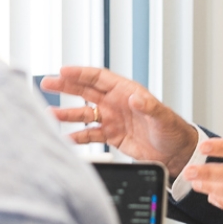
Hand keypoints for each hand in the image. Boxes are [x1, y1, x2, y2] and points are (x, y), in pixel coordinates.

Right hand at [42, 66, 199, 175]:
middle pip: (85, 91)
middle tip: (47, 83)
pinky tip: (65, 138)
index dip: (80, 73)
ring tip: (49, 115)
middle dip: (65, 87)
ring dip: (67, 114)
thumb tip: (135, 97)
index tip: (63, 71)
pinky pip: (90, 135)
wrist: (175, 152)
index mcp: (126, 91)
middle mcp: (116, 103)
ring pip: (84, 114)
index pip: (98, 77)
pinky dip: (77, 137)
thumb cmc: (172, 130)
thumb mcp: (162, 116)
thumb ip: (148, 106)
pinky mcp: (111, 136)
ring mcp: (112, 119)